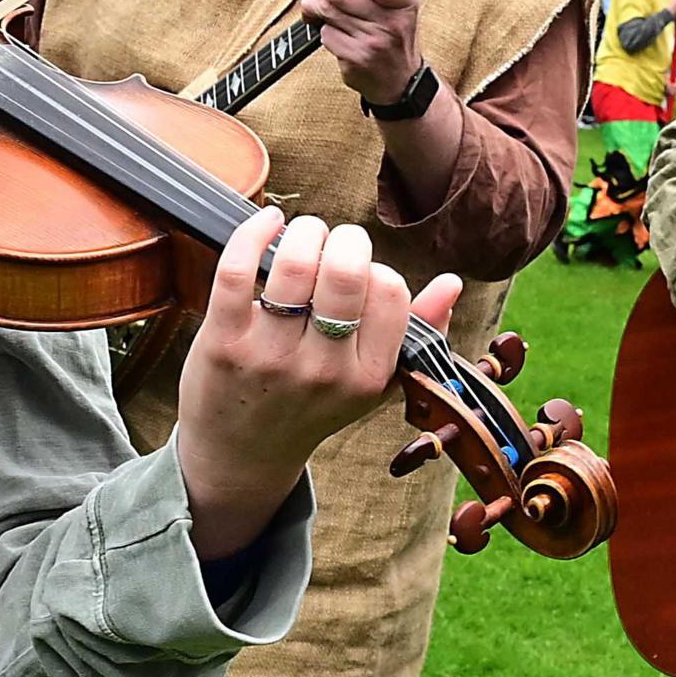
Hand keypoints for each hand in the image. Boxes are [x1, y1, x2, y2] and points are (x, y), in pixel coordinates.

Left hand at [172, 207, 463, 559]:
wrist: (242, 454)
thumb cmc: (311, 406)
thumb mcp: (372, 383)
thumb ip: (416, 333)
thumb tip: (452, 284)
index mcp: (368, 377)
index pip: (390, 292)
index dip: (377, 270)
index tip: (361, 277)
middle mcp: (323, 370)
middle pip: (348, 272)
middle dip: (346, 239)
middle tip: (335, 243)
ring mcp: (270, 357)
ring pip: (294, 264)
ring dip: (304, 232)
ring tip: (302, 236)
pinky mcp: (223, 342)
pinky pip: (237, 271)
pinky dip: (253, 233)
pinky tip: (266, 222)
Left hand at [305, 0, 426, 109]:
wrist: (400, 80)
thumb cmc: (390, 28)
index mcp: (404, 0)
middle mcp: (392, 22)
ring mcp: (373, 43)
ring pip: (325, 11)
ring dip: (318, 8)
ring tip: (326, 10)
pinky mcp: (355, 61)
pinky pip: (325, 35)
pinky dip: (324, 31)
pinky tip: (337, 34)